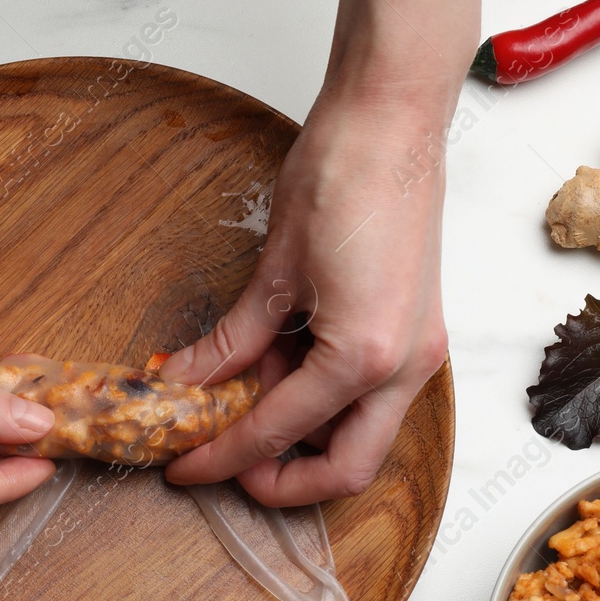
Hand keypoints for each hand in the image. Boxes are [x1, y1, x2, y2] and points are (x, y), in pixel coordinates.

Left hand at [159, 0, 476, 506]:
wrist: (393, 118)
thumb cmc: (343, 175)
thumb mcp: (273, 273)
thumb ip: (232, 344)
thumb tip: (184, 383)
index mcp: (366, 357)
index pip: (278, 433)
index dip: (221, 458)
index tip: (182, 467)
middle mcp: (405, 367)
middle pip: (345, 468)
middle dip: (281, 481)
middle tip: (223, 463)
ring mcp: (417, 352)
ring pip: (361, 436)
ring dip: (302, 438)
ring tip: (241, 405)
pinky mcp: (415, 334)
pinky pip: (369, 397)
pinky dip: (321, 401)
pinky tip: (274, 374)